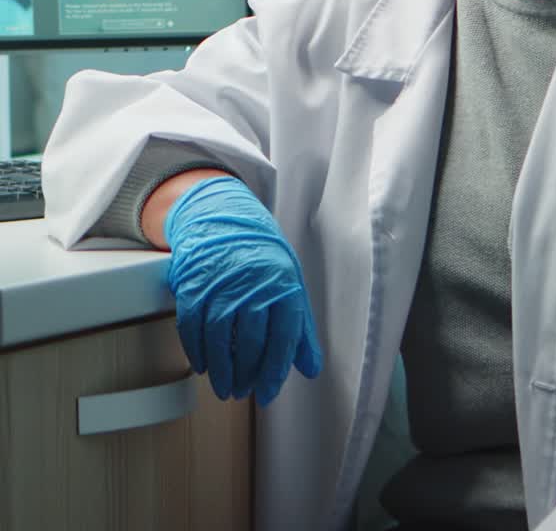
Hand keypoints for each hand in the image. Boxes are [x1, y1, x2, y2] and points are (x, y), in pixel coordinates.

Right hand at [164, 175, 321, 405]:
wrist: (222, 215)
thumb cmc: (261, 254)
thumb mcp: (288, 281)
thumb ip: (299, 326)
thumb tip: (311, 368)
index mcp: (282, 284)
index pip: (282, 337)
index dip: (275, 371)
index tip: (267, 393)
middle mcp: (252, 284)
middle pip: (249, 342)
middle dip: (246, 375)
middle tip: (243, 392)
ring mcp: (221, 284)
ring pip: (219, 339)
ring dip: (221, 370)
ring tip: (225, 388)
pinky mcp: (194, 284)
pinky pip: (193, 326)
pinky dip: (197, 351)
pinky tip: (203, 366)